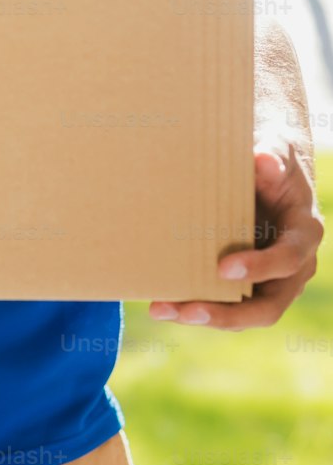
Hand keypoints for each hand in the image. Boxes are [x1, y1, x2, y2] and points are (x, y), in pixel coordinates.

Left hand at [148, 132, 323, 329]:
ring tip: (161, 309)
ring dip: (202, 315)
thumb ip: (272, 155)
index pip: (287, 260)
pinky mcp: (245, 284)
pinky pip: (223, 304)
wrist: (269, 170)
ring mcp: (269, 281)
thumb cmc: (272, 158)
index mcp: (303, 235)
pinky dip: (193, 305)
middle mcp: (292, 268)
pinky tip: (161, 303)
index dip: (260, 267)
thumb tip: (261, 159)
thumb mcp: (277, 149)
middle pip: (267, 307)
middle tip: (189, 311)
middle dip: (228, 314)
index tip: (224, 268)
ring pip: (242, 313)